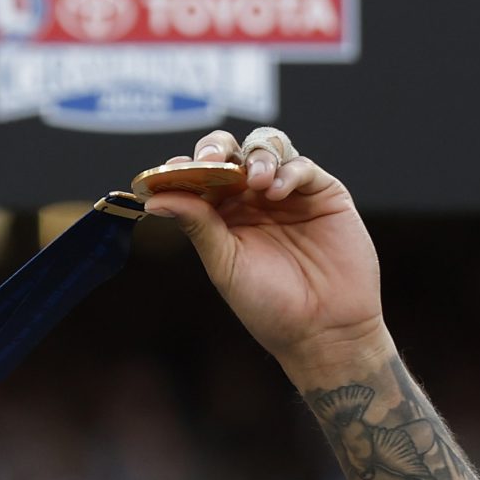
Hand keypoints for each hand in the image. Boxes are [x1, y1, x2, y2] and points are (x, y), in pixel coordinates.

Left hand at [141, 128, 389, 379]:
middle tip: (211, 160)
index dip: (186, 168)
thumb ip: (198, 225)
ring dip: (254, 156)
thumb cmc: (270, 306)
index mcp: (224, 214)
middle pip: (231, 153)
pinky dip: (287, 171)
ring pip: (266, 149)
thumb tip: (155, 198)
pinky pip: (302, 167)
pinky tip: (276, 192)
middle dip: (217, 148)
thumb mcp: (225, 264)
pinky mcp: (324, 194)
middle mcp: (254, 198)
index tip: (172, 170)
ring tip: (253, 179)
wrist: (322, 330)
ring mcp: (289, 194)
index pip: (201, 176)